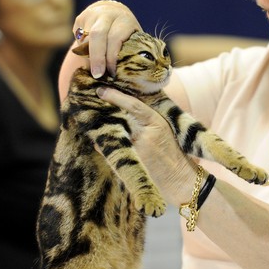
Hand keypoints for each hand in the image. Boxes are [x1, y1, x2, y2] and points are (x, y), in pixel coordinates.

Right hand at [73, 0, 141, 77]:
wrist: (111, 11)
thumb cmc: (127, 32)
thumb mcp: (133, 38)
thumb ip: (132, 52)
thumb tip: (129, 77)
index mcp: (123, 19)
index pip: (115, 38)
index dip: (112, 57)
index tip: (112, 73)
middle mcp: (106, 14)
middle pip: (97, 35)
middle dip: (97, 57)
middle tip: (97, 75)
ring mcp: (91, 15)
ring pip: (85, 39)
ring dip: (88, 57)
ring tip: (95, 70)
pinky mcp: (80, 19)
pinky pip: (79, 39)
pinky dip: (83, 52)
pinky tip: (89, 60)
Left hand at [96, 86, 196, 203]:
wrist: (179, 178)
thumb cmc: (172, 152)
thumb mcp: (164, 129)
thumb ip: (146, 119)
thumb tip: (122, 108)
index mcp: (156, 121)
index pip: (133, 105)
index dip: (116, 96)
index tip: (101, 90)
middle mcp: (145, 133)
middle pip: (118, 118)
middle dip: (104, 111)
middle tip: (89, 104)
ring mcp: (137, 149)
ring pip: (110, 134)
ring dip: (102, 130)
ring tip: (95, 124)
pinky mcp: (130, 162)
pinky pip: (109, 150)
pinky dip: (104, 146)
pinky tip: (102, 142)